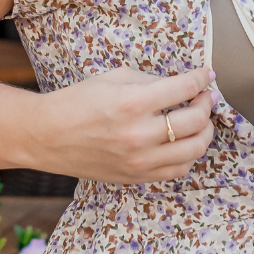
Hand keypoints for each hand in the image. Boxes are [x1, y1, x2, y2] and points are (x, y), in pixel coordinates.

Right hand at [33, 66, 215, 183]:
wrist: (47, 137)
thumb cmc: (77, 102)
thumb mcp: (113, 78)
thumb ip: (151, 81)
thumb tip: (182, 85)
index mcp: (133, 102)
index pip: (185, 88)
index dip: (202, 79)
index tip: (206, 76)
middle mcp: (140, 134)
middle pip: (196, 120)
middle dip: (207, 104)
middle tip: (205, 97)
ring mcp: (140, 160)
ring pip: (194, 149)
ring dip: (205, 132)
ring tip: (200, 121)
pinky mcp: (137, 176)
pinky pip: (178, 169)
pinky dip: (188, 155)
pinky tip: (184, 142)